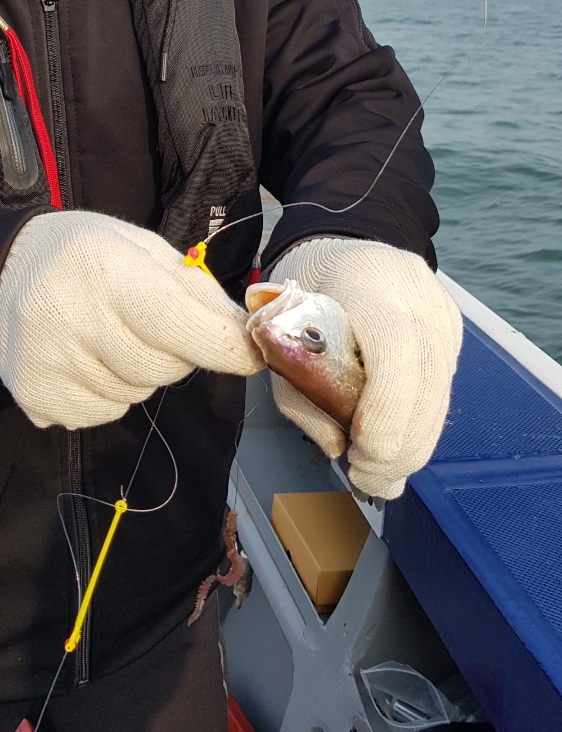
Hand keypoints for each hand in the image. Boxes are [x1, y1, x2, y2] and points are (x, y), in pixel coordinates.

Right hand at [0, 210, 262, 428]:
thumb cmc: (84, 256)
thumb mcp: (141, 248)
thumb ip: (194, 289)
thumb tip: (243, 333)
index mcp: (103, 268)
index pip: (176, 321)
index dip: (222, 345)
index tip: (251, 354)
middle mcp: (70, 318)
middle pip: (164, 367)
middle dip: (178, 352)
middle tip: (153, 325)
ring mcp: (48, 365)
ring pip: (138, 393)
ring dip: (142, 372)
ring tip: (110, 336)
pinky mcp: (35, 399)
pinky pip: (107, 412)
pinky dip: (111, 392)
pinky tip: (86, 359)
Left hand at [268, 237, 461, 499]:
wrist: (342, 251)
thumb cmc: (303, 296)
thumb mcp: (279, 334)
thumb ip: (300, 391)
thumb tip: (338, 448)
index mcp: (365, 279)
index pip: (393, 344)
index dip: (385, 406)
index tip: (360, 451)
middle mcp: (414, 289)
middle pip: (427, 377)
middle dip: (402, 443)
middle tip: (369, 480)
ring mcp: (440, 306)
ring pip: (442, 390)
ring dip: (414, 442)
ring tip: (379, 474)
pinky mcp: (452, 325)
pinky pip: (443, 385)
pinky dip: (420, 421)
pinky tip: (393, 440)